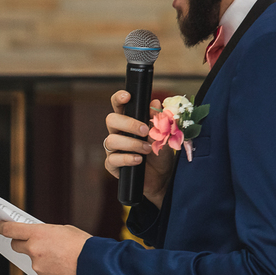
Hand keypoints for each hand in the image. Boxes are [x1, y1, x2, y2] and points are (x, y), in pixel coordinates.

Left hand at [0, 221, 90, 274]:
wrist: (96, 267)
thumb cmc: (84, 246)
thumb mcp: (64, 230)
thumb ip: (45, 233)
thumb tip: (37, 235)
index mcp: (38, 234)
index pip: (10, 230)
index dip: (4, 228)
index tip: (2, 227)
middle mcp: (34, 250)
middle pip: (16, 246)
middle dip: (22, 243)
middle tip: (32, 242)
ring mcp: (38, 266)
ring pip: (32, 260)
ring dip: (41, 258)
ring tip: (61, 256)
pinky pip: (43, 272)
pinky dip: (50, 269)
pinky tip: (64, 266)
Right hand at [103, 89, 174, 208]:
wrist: (163, 178)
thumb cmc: (162, 154)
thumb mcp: (164, 136)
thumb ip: (158, 121)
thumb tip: (155, 103)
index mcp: (129, 122)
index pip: (119, 106)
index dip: (119, 98)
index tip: (127, 96)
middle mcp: (118, 133)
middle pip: (111, 120)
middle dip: (128, 123)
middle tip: (145, 130)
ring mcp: (114, 149)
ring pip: (111, 140)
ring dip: (132, 143)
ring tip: (147, 150)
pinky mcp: (113, 165)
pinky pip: (113, 159)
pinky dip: (127, 158)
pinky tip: (138, 160)